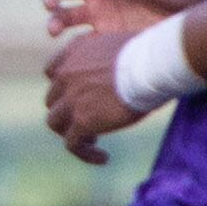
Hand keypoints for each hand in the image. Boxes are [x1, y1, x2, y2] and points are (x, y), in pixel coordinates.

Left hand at [43, 29, 148, 163]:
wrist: (152, 65)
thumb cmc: (151, 55)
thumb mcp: (121, 47)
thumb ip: (109, 60)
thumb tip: (121, 72)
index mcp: (76, 51)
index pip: (53, 72)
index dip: (63, 88)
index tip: (77, 97)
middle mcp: (67, 73)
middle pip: (54, 99)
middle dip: (68, 111)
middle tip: (89, 119)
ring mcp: (71, 98)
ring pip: (56, 122)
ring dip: (70, 132)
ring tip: (93, 140)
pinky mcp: (81, 120)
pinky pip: (73, 143)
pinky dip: (85, 153)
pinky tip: (103, 158)